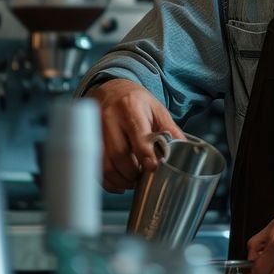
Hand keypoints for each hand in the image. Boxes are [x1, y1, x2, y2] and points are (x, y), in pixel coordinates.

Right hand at [84, 78, 185, 192]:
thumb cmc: (135, 102)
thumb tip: (186, 149)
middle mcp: (109, 119)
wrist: (110, 90)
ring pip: (105, 165)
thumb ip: (171, 130)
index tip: (152, 168)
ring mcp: (95, 131)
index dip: (145, 155)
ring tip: (132, 180)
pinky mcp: (87, 142)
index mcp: (130, 109)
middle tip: (143, 176)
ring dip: (121, 180)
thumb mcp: (156, 109)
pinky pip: (96, 168)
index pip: (137, 135)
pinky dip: (108, 181)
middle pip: (119, 155)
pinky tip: (119, 183)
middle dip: (133, 173)